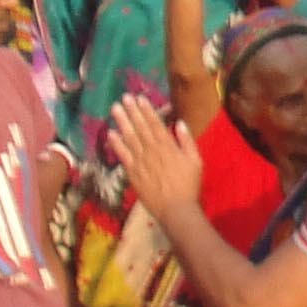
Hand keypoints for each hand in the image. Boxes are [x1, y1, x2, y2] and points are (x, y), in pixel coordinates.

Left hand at [105, 105, 206, 224]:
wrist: (175, 209)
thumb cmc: (189, 186)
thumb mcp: (196, 161)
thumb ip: (187, 141)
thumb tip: (179, 123)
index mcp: (168, 146)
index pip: (155, 123)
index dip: (146, 110)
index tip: (139, 98)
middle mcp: (152, 150)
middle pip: (140, 127)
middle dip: (132, 111)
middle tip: (124, 98)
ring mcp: (141, 161)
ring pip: (129, 138)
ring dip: (122, 122)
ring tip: (115, 109)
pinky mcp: (133, 173)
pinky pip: (123, 155)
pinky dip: (116, 144)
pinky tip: (110, 133)